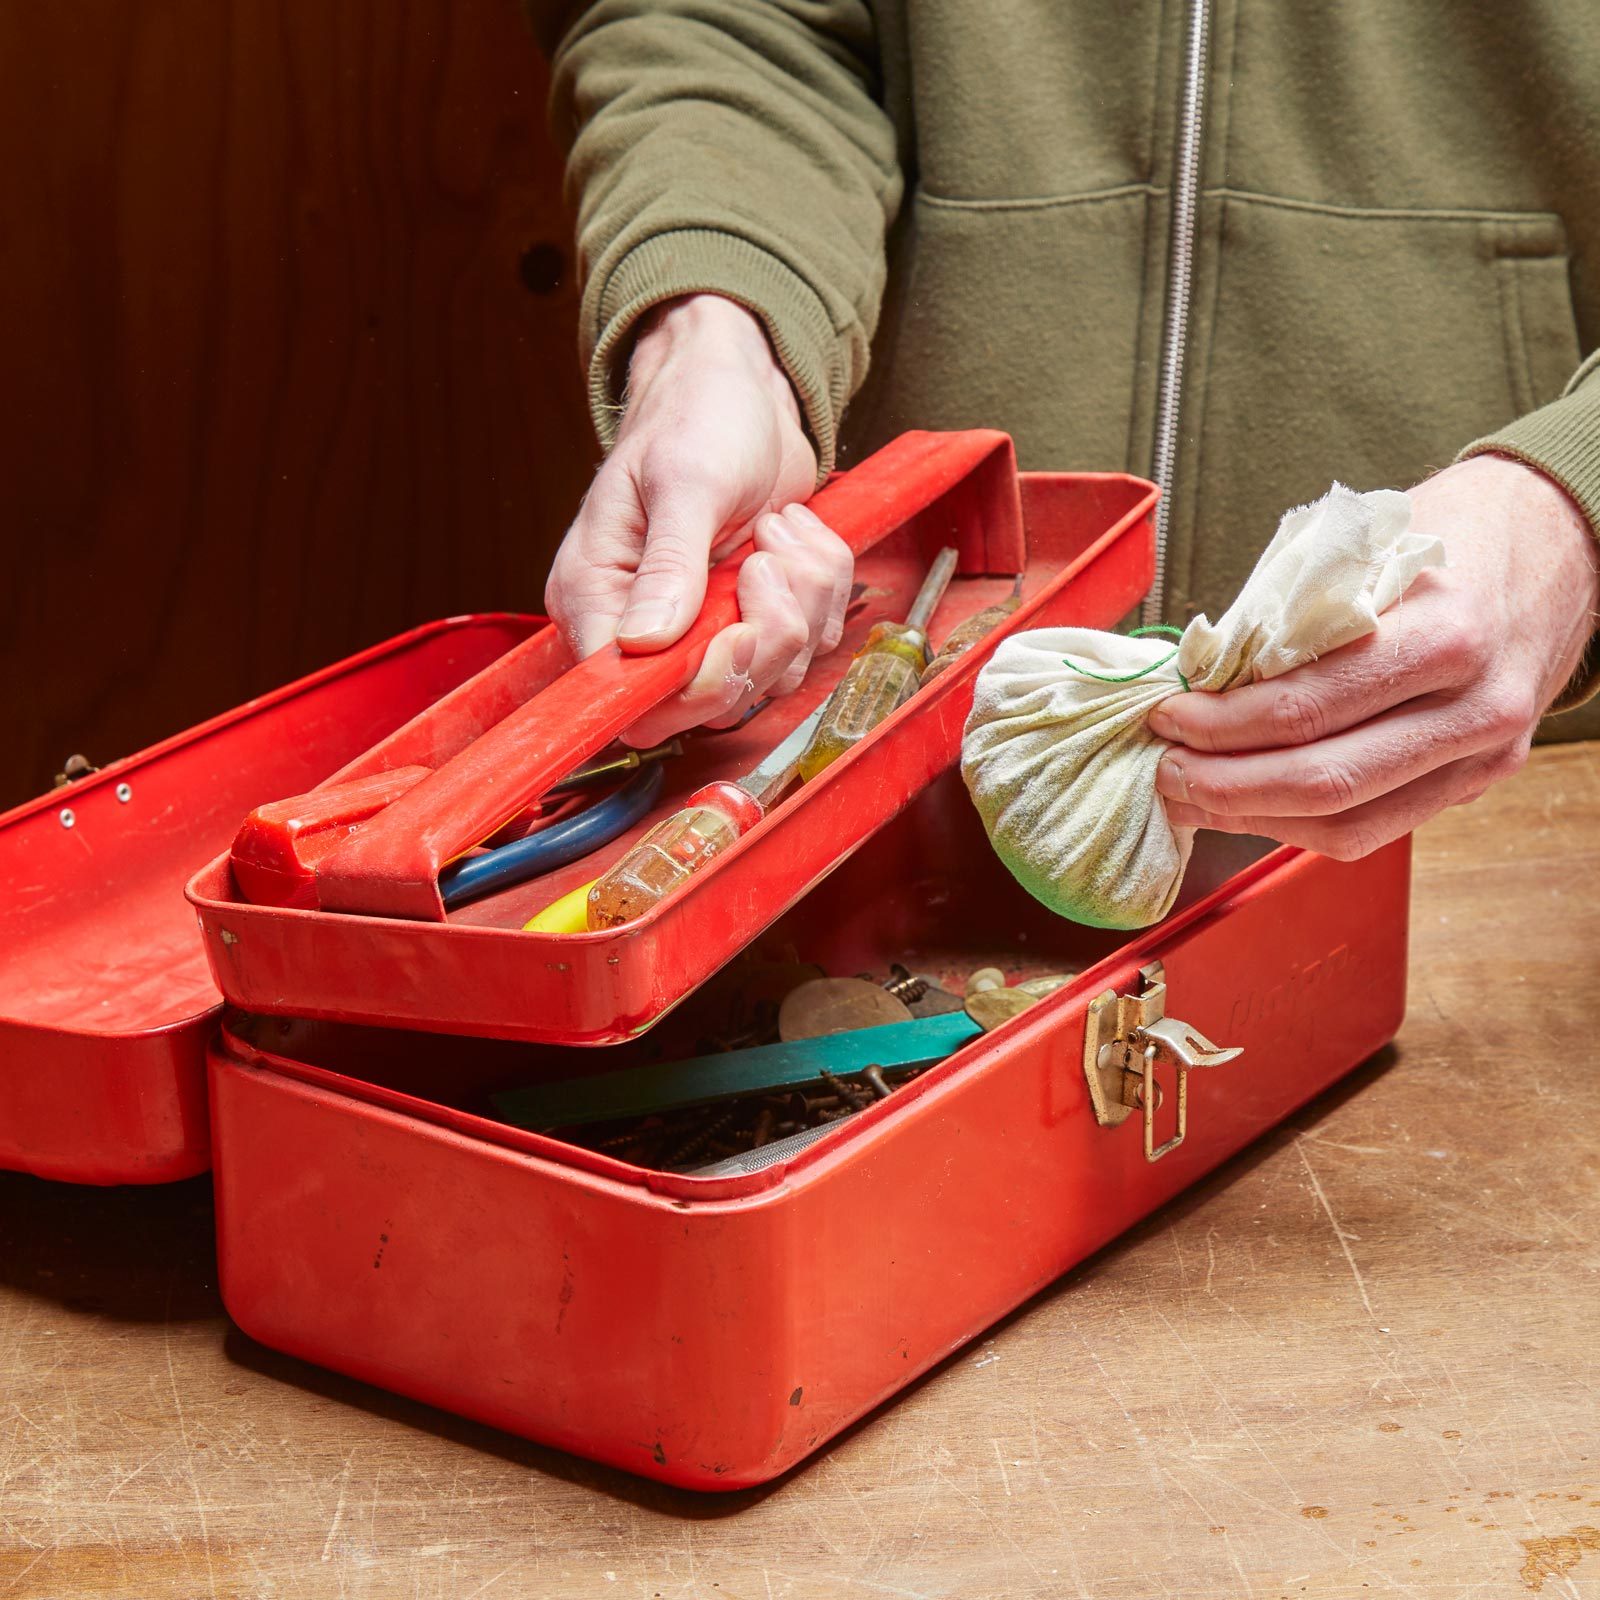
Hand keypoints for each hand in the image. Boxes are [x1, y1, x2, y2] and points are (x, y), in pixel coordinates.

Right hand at [545, 293, 853, 746]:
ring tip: (779, 530)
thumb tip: (644, 643)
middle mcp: (645, 625)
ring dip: (802, 602)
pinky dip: (823, 588)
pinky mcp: (758, 614)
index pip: (630, 696)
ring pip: (772, 672)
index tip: (735, 636)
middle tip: (768, 565)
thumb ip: (669, 566)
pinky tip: (796, 534)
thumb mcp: (683, 482)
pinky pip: (810, 640)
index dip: (692, 687)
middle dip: (764, 637)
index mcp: (597, 598)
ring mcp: (708, 624)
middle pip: (711, 700)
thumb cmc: (696, 416)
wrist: (743, 387)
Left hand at [1148, 455, 1598, 858]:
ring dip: (1251, 817)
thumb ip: (1285, 616)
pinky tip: (1249, 803)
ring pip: (1348, 822)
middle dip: (1223, 783)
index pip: (1307, 705)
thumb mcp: (1365, 547)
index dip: (1220, 723)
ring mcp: (1484, 753)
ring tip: (1192, 793)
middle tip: (1165, 768)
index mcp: (1446, 632)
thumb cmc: (1451, 534)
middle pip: (1324, 780)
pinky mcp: (1478, 780)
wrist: (1560, 545)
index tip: (1167, 715)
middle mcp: (1475, 704)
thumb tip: (1196, 676)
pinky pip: (1376, 828)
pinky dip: (1299, 826)